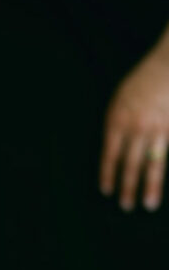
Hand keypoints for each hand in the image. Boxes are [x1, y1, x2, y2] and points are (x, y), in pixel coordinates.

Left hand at [100, 50, 168, 210]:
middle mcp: (137, 128)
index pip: (109, 157)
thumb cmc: (142, 81)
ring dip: (150, 187)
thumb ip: (115, 126)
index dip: (108, 176)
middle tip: (126, 206)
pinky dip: (164, 169)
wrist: (167, 63)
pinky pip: (167, 154)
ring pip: (153, 164)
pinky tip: (162, 184)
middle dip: (128, 188)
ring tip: (149, 204)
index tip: (107, 191)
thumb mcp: (119, 101)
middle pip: (130, 165)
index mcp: (117, 121)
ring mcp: (158, 129)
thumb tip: (113, 153)